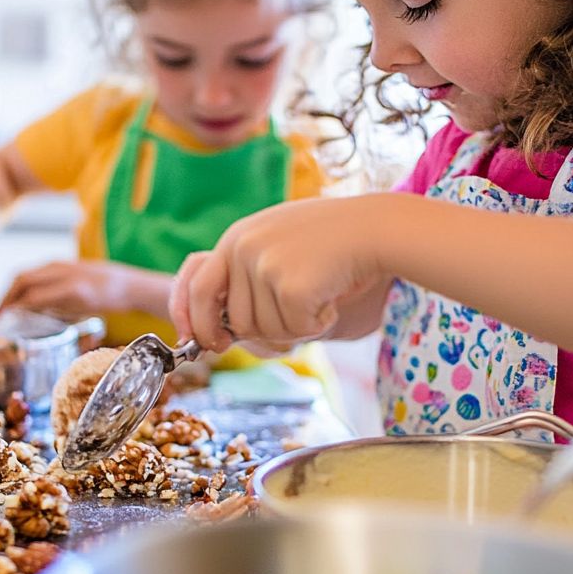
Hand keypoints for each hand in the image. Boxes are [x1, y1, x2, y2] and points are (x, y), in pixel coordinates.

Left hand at [0, 260, 151, 319]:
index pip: (23, 276)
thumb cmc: (104, 290)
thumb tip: (34, 312)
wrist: (130, 285)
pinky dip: (28, 305)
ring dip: (11, 301)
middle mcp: (57, 268)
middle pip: (19, 277)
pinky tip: (22, 316)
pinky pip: (43, 295)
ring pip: (27, 283)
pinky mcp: (74, 289)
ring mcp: (65, 277)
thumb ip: (56, 297)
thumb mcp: (76, 289)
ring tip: (3, 318)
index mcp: (56, 267)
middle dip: (3, 297)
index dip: (6, 292)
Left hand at [171, 198, 383, 351]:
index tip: (210, 345)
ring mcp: (263, 265)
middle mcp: (242, 248)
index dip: (197, 322)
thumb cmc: (334, 243)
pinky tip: (332, 296)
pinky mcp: (290, 285)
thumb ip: (248, 278)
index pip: (197, 288)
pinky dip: (319, 323)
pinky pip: (296, 329)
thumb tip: (226, 332)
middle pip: (238, 322)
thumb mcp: (278, 245)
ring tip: (320, 292)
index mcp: (236, 238)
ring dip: (297, 325)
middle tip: (299, 315)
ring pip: (267, 331)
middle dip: (268, 331)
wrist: (376, 228)